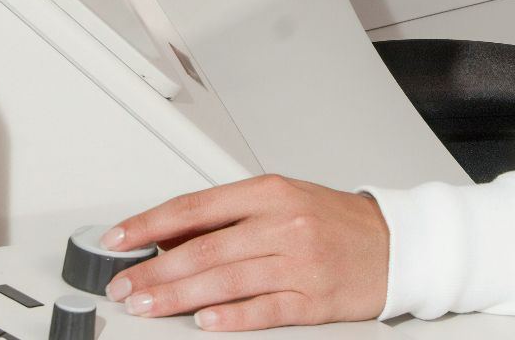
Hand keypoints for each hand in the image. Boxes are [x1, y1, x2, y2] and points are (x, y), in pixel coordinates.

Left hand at [101, 175, 389, 330]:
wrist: (396, 243)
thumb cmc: (335, 221)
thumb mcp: (283, 200)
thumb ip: (230, 215)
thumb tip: (170, 237)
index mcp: (270, 192)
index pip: (195, 206)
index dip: (149, 224)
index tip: (118, 240)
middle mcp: (283, 224)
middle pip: (205, 248)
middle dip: (155, 269)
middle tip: (123, 285)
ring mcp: (299, 263)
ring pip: (226, 279)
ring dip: (178, 296)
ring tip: (147, 305)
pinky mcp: (314, 300)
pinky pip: (265, 309)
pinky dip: (232, 317)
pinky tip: (205, 322)